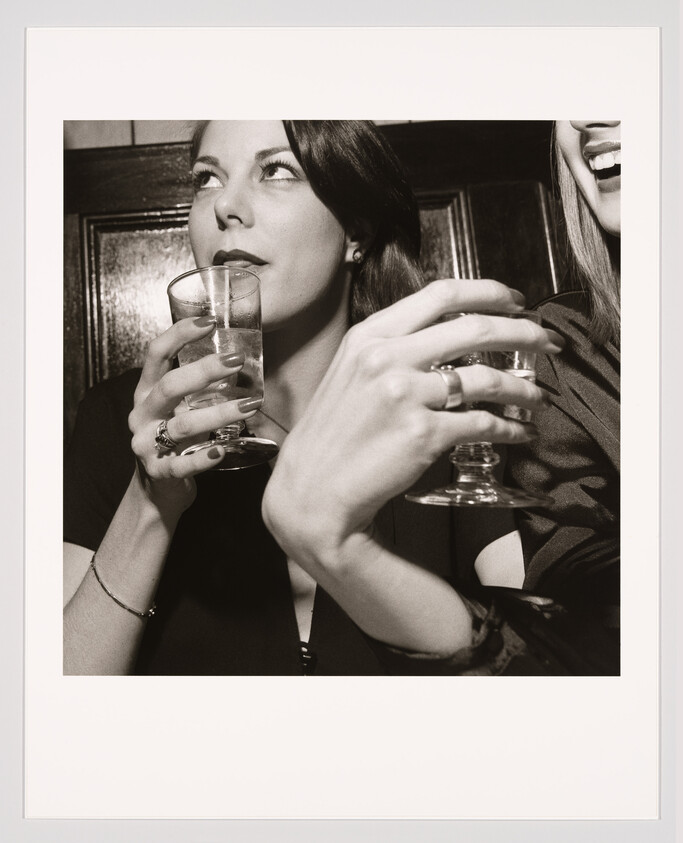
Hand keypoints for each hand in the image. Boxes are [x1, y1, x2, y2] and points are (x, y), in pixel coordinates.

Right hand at [127, 317, 260, 512]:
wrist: (158, 489)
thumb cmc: (176, 440)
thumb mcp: (180, 408)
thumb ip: (198, 389)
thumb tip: (240, 359)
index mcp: (146, 392)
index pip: (155, 354)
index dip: (179, 335)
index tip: (209, 321)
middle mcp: (142, 415)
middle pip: (169, 386)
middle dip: (203, 371)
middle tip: (236, 360)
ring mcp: (146, 444)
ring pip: (182, 425)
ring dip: (218, 414)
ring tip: (250, 406)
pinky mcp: (158, 472)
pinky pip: (180, 464)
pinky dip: (202, 458)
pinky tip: (221, 450)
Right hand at [263, 279, 563, 561]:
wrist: (312, 489)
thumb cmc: (333, 434)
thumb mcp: (350, 373)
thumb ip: (392, 348)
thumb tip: (445, 336)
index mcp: (370, 336)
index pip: (441, 294)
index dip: (489, 292)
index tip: (516, 301)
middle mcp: (388, 357)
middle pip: (475, 328)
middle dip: (524, 332)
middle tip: (546, 342)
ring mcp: (406, 395)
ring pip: (488, 378)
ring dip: (523, 387)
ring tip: (537, 396)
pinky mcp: (423, 434)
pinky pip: (483, 424)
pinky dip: (510, 428)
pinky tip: (519, 432)